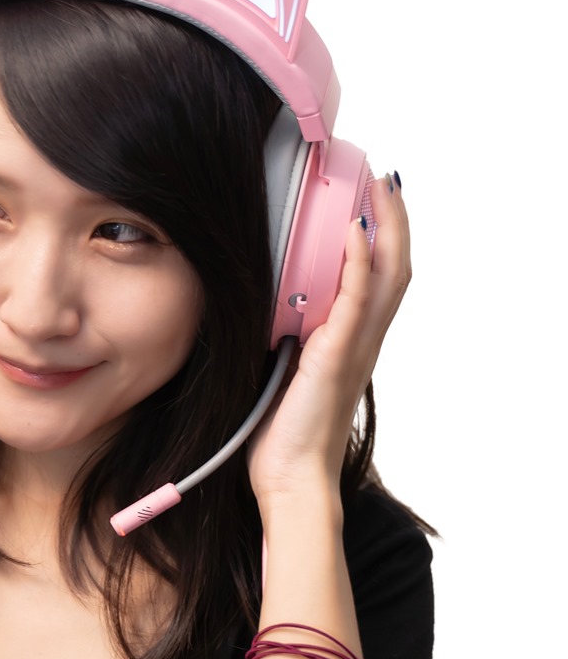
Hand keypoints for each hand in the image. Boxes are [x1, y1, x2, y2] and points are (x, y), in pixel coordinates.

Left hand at [246, 172, 410, 505]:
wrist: (290, 478)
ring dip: (387, 228)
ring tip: (382, 188)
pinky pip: (357, 301)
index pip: (379, 279)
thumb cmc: (283, 434)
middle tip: (387, 179)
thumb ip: (284, 336)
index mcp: (351, 342)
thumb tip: (263, 307)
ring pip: (388, 276)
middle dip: (394, 220)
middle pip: (396, 268)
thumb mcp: (282, 371)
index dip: (383, 238)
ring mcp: (354, 347)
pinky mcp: (336, 357)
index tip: (374, 201)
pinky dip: (359, 264)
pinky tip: (354, 233)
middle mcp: (362, 341)